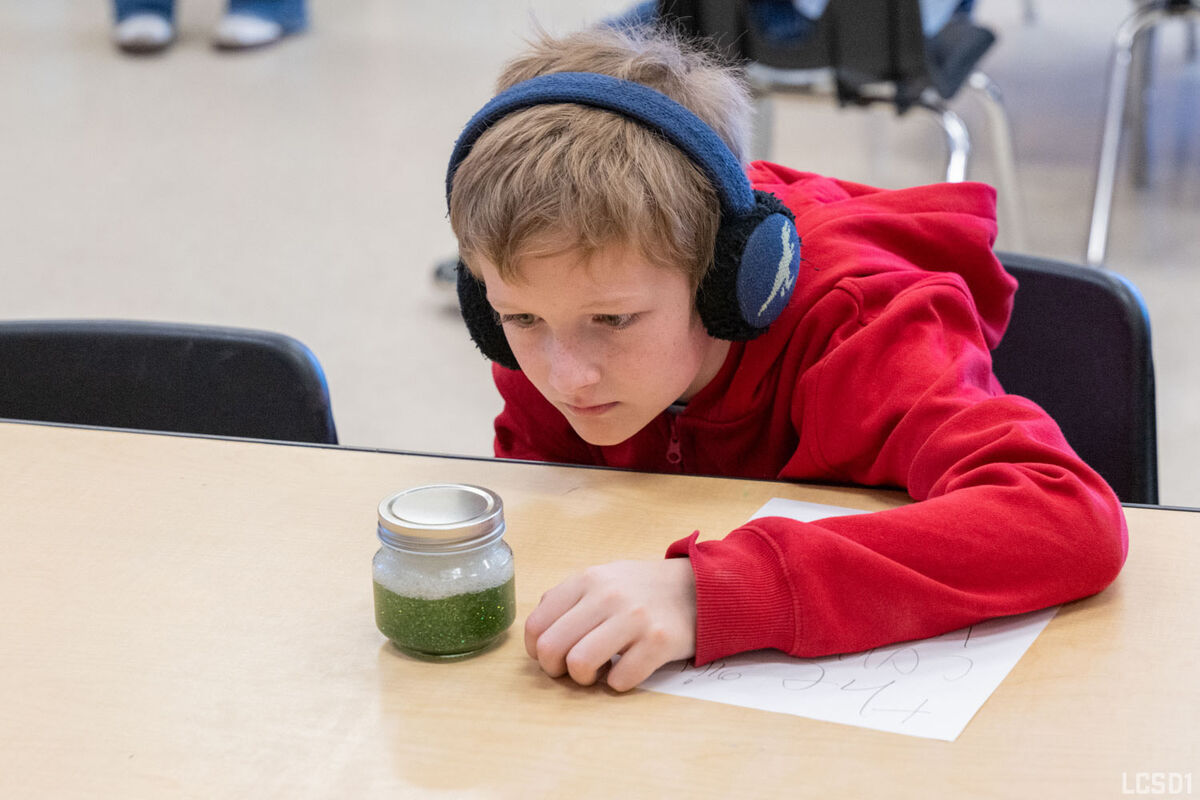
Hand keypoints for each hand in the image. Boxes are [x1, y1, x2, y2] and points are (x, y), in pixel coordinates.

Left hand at [524, 558, 696, 691]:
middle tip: (572, 669)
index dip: (537, 650)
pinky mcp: (658, 642)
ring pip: (580, 664)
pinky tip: (626, 670)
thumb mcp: (603, 577)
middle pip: (552, 648)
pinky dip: (618, 683)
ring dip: (584, 679)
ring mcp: (633, 618)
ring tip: (598, 672)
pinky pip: (620, 679)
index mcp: (587, 580)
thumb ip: (569, 598)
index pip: (537, 625)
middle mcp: (607, 595)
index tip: (552, 656)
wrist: (699, 588)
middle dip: (555, 669)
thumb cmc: (643, 589)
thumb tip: (540, 631)